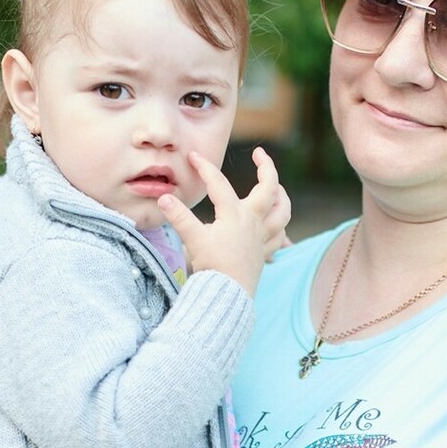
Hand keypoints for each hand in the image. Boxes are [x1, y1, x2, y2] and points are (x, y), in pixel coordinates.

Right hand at [158, 148, 288, 295]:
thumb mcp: (192, 239)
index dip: (205, 168)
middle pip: (269, 188)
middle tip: (260, 154)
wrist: (228, 293)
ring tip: (277, 188)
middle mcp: (253, 222)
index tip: (193, 156)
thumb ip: (179, 216)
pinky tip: (278, 229)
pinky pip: (279, 238)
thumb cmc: (212, 266)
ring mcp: (262, 237)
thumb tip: (164, 197)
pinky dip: (281, 231)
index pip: (219, 184)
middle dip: (267, 167)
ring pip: (282, 212)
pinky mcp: (264, 253)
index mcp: (234, 214)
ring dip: (282, 197)